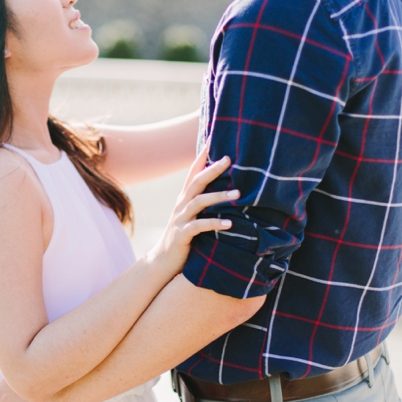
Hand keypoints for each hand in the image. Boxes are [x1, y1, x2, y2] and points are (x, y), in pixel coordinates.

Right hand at [147, 147, 239, 277]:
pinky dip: (214, 224)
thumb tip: (229, 191)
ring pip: (199, 202)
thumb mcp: (193, 217)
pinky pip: (199, 227)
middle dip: (212, 169)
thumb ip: (205, 204)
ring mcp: (180, 219)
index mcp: (185, 199)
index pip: (193, 173)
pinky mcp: (182, 235)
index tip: (212, 140)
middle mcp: (181, 205)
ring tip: (238, 194)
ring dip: (219, 196)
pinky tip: (229, 224)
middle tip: (229, 159)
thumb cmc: (184, 237)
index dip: (201, 157)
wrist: (163, 261)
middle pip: (196, 182)